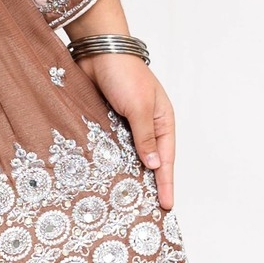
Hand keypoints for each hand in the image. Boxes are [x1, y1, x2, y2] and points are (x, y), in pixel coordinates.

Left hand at [75, 54, 175, 211]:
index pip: (166, 159)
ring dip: (127, 175)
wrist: (97, 51)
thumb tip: (155, 165)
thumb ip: (145, 136)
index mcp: (163, 121)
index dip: (166, 183)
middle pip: (150, 161)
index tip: (166, 206)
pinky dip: (110, 161)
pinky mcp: (106, 122)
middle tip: (147, 211)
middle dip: (149, 185)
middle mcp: (146, 125)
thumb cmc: (124, 74)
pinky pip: (110, 147)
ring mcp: (125, 124)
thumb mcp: (139, 106)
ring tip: (126, 201)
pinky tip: (105, 177)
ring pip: (129, 156)